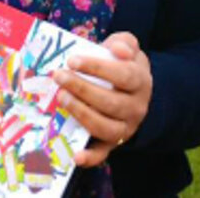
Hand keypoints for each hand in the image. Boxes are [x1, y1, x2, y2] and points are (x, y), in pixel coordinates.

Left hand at [55, 32, 151, 166]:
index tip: (72, 60)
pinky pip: (103, 154)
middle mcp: (136, 108)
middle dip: (81, 89)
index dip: (97, 68)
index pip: (122, 75)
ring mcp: (125, 127)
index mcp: (140, 82)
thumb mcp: (128, 48)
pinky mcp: (113, 143)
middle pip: (110, 102)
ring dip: (81, 113)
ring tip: (61, 97)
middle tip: (59, 76)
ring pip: (105, 127)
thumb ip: (125, 42)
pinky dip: (90, 158)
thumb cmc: (124, 66)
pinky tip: (75, 156)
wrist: (135, 92)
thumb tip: (119, 50)